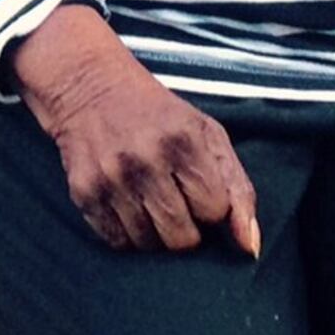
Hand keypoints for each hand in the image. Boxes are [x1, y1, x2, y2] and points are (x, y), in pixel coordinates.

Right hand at [9, 4, 259, 255]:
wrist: (88, 86)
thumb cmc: (157, 114)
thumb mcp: (206, 134)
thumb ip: (238, 189)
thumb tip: (250, 247)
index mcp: (183, 140)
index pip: (215, 211)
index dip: (211, 205)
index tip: (198, 187)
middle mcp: (145, 159)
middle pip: (183, 238)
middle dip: (187, 228)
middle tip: (176, 201)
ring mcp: (111, 178)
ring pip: (149, 245)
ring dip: (156, 233)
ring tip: (150, 201)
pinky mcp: (84, 191)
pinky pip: (117, 242)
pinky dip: (127, 233)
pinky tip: (127, 204)